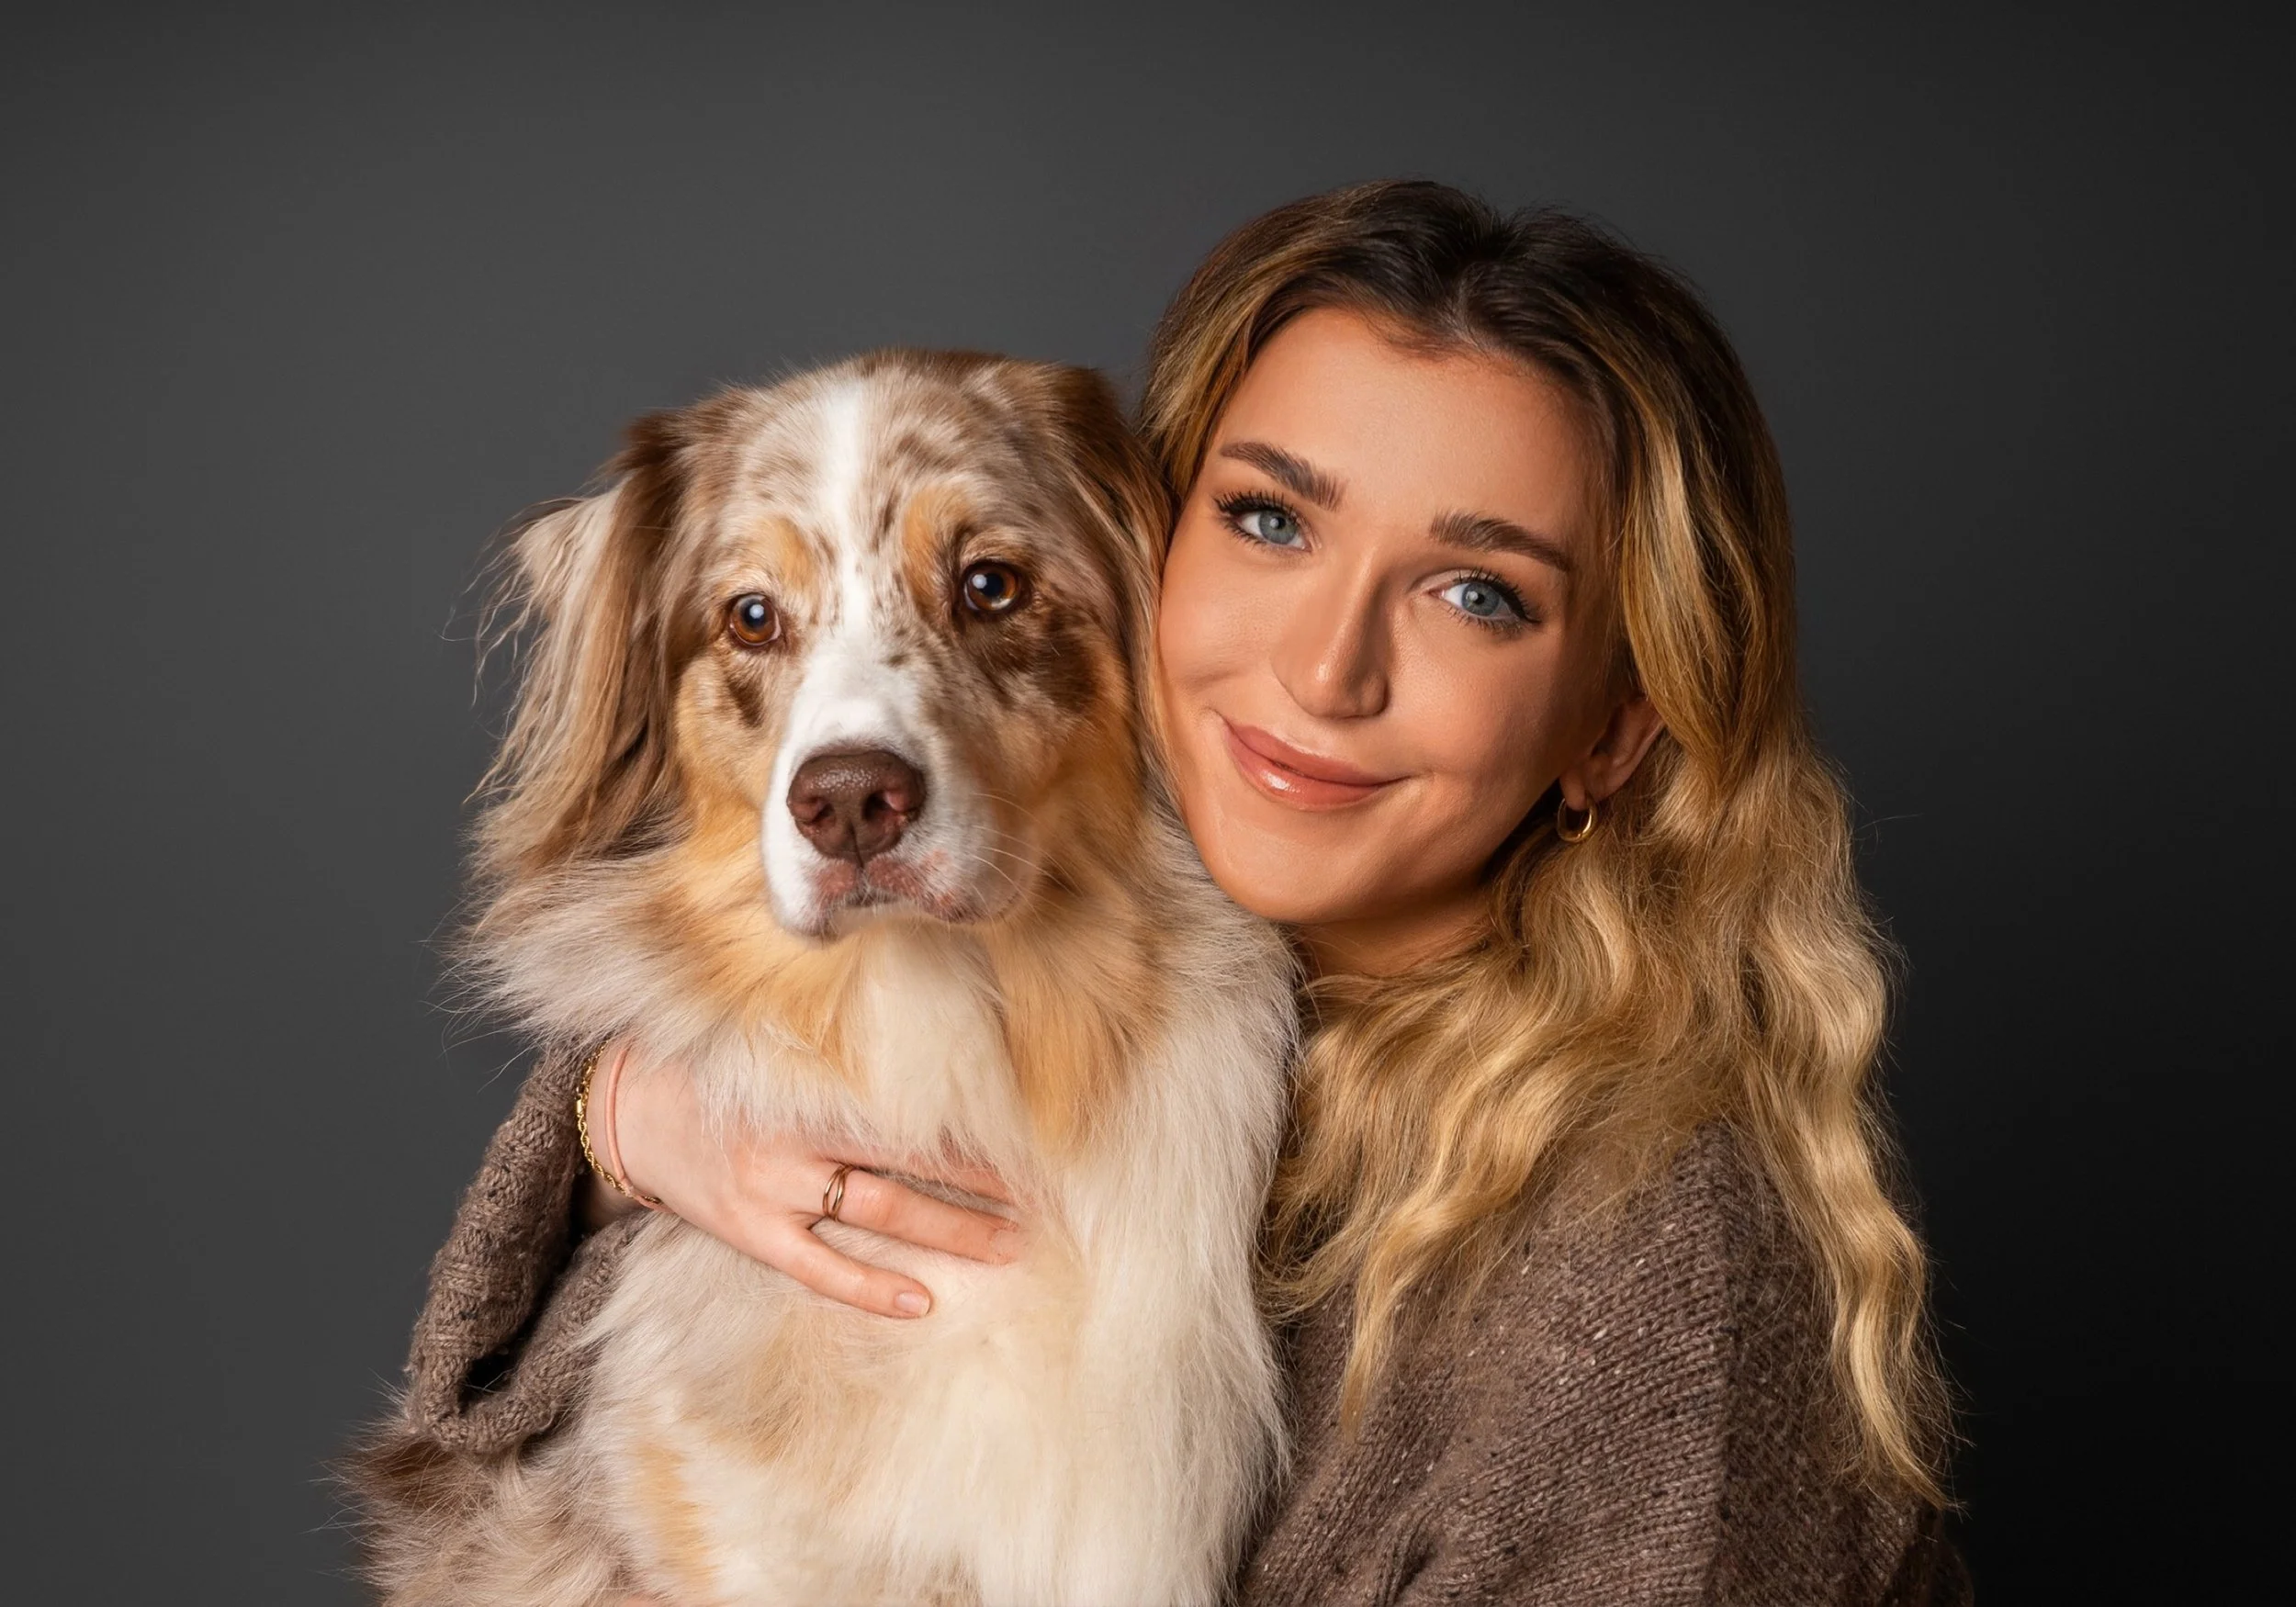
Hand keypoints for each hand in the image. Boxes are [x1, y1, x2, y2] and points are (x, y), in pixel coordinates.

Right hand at [582, 1039, 1020, 1318]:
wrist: (629, 1112)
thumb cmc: (714, 1071)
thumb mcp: (770, 1045)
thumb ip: (837, 1052)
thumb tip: (926, 1035)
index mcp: (810, 1089)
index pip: (908, 1110)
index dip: (970, 1127)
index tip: (1031, 1135)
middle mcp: (799, 1139)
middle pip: (909, 1165)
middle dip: (980, 1184)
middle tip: (1043, 1199)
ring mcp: (774, 1191)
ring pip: (879, 1214)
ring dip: (949, 1231)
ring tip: (1008, 1245)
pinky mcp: (753, 1234)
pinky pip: (819, 1269)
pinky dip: (871, 1289)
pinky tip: (923, 1303)